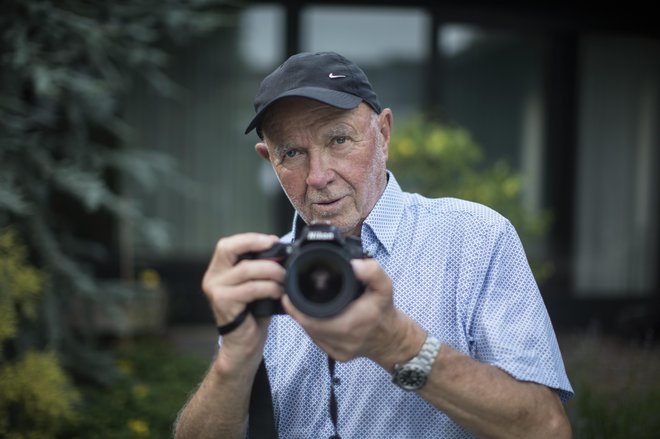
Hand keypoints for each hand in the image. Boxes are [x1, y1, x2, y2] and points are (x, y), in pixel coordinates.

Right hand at [202, 233, 284, 363]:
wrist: (244, 345)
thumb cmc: (252, 313)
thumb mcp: (255, 284)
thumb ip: (260, 267)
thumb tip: (281, 250)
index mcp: (218, 270)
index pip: (227, 245)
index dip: (250, 239)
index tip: (272, 240)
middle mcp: (212, 278)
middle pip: (230, 250)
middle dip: (258, 247)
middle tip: (281, 256)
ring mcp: (215, 290)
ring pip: (246, 269)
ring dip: (271, 271)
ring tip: (284, 278)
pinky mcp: (224, 303)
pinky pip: (251, 288)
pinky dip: (269, 287)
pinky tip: (278, 292)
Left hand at [282, 258, 424, 368]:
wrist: (393, 339)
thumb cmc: (385, 311)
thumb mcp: (385, 286)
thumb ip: (372, 271)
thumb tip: (354, 265)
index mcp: (352, 323)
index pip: (312, 320)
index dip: (296, 308)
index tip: (288, 295)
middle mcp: (343, 340)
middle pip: (308, 326)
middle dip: (299, 311)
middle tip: (294, 295)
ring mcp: (339, 351)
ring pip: (312, 334)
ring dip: (306, 319)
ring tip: (304, 304)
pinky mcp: (338, 356)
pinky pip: (319, 340)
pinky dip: (315, 328)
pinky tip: (317, 317)